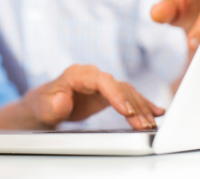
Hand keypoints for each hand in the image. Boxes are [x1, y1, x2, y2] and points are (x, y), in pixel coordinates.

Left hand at [23, 65, 164, 129]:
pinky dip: (142, 104)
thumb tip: (62, 100)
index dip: (115, 94)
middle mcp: (93, 75)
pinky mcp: (108, 94)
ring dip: (141, 108)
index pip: (101, 80)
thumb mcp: (43, 106)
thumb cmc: (43, 103)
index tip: (126, 110)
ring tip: (151, 124)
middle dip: (133, 105)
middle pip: (118, 87)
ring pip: (127, 92)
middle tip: (144, 124)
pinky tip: (156, 111)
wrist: (45, 103)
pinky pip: (128, 96)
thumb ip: (53, 104)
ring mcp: (102, 84)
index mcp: (78, 74)